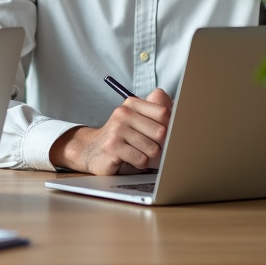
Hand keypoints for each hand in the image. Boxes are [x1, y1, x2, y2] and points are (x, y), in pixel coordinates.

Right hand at [49, 88, 171, 174]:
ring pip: (153, 148)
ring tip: (137, 152)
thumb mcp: (137, 119)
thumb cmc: (122, 136)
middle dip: (159, 144)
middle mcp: (123, 113)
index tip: (159, 133)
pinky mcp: (112, 147)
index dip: (168, 126)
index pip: (164, 112)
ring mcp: (116, 129)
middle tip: (147, 145)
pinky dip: (139, 163)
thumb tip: (172, 101)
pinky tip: (130, 158)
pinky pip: (141, 160)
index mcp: (132, 103)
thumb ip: (156, 108)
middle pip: (161, 132)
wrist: (93, 149)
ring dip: (148, 156)